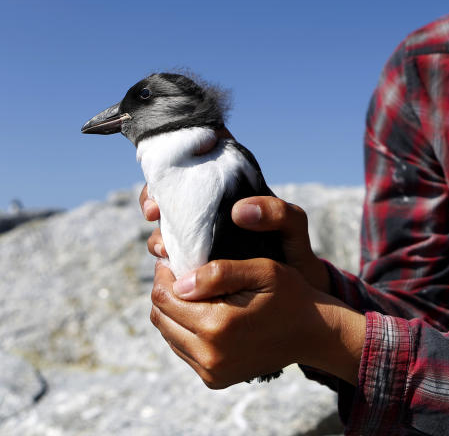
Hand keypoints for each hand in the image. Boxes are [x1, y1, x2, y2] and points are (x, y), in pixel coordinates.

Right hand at [139, 145, 330, 292]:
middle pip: (170, 193)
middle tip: (154, 211)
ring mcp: (202, 235)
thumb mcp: (293, 226)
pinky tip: (166, 263)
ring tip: (163, 246)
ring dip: (157, 232)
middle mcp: (212, 208)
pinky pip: (171, 255)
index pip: (197, 161)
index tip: (168, 173)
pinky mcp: (197, 261)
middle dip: (153, 198)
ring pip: (166, 225)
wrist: (295, 290)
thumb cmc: (295, 250)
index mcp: (233, 188)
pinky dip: (163, 256)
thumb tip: (238, 211)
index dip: (175, 159)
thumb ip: (277, 212)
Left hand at [149, 258, 364, 386]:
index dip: (165, 274)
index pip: (164, 297)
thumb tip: (179, 284)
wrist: (314, 334)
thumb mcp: (263, 270)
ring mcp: (211, 371)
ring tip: (195, 293)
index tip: (176, 260)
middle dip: (166, 292)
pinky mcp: (214, 379)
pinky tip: (206, 313)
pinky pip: (183, 350)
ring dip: (175, 312)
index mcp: (217, 325)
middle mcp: (209, 354)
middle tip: (183, 274)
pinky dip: (186, 330)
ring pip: (169, 335)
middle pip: (161, 317)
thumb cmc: (290, 295)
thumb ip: (219, 272)